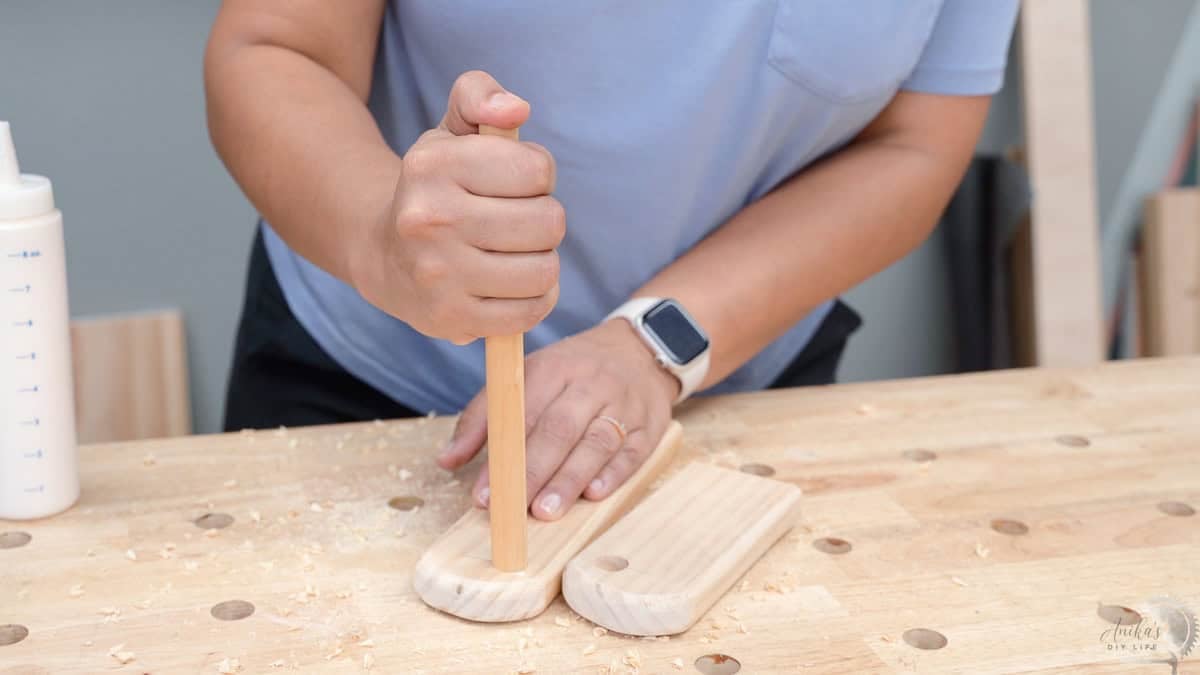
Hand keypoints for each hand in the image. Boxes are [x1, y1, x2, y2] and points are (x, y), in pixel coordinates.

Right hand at [350, 71, 564, 343]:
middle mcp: (430, 219)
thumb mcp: (451, 130)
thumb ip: (479, 96)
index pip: (537, 170)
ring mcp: (438, 275)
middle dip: (544, 220)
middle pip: (549, 222)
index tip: (514, 182)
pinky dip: (535, 300)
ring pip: (544, 271)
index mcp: (433, 165)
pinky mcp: (450, 319)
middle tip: (517, 222)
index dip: (538, 176)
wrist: (383, 255)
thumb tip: (514, 109)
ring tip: (515, 254)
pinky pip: (530, 312)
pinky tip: (513, 285)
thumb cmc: (436, 187)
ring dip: (542, 262)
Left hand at [437, 319, 679, 519]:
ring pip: (596, 443)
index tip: (483, 492)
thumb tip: (446, 460)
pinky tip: (594, 494)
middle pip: (560, 428)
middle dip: (535, 471)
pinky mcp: (650, 425)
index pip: (524, 411)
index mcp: (554, 368)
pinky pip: (633, 451)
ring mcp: (624, 404)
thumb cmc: (573, 371)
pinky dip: (614, 475)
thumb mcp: (528, 376)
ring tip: (547, 510)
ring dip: (570, 479)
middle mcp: (590, 383)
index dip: (502, 454)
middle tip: (514, 508)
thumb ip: (486, 416)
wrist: (639, 349)